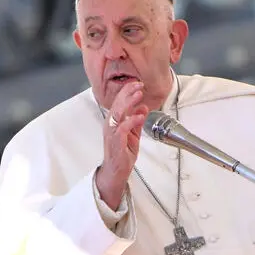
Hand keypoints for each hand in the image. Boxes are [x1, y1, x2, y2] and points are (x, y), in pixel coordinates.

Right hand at [96, 81, 148, 209]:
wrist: (117, 170)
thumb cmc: (122, 152)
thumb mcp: (133, 133)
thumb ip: (137, 120)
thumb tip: (143, 107)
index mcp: (114, 121)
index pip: (119, 102)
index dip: (127, 92)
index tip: (137, 84)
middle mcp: (110, 125)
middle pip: (117, 104)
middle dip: (128, 93)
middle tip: (138, 84)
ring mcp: (112, 133)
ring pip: (118, 113)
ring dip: (129, 103)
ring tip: (138, 95)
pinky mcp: (116, 142)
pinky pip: (122, 128)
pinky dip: (131, 121)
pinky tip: (139, 116)